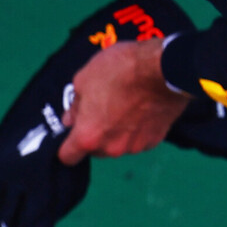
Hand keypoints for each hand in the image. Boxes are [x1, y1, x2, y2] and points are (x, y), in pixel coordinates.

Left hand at [57, 38, 189, 164]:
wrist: (161, 69)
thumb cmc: (118, 71)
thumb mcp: (83, 79)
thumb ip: (74, 106)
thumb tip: (70, 120)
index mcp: (89, 136)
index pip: (68, 157)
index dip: (66, 146)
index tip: (70, 134)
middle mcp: (111, 148)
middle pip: (95, 149)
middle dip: (93, 134)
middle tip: (99, 108)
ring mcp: (135, 146)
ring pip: (117, 144)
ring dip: (116, 131)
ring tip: (122, 104)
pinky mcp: (155, 140)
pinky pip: (137, 139)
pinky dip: (136, 129)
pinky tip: (140, 107)